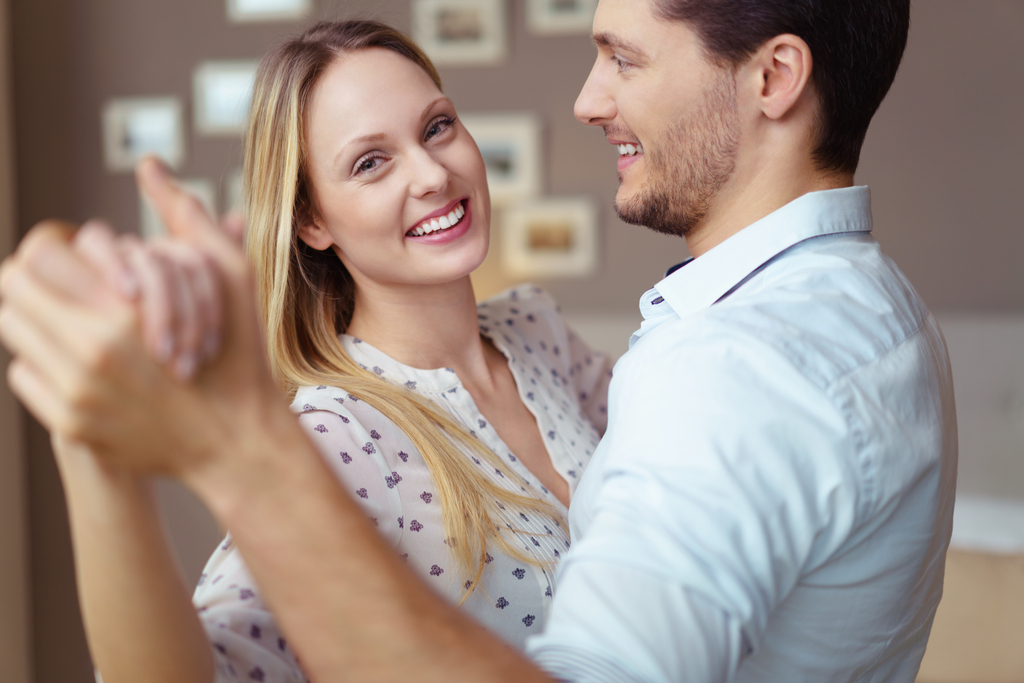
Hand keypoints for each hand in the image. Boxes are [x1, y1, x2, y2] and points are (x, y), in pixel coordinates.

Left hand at [0, 158, 277, 479]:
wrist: (238, 442)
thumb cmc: (239, 354)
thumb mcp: (230, 276)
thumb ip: (186, 217)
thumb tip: (149, 165)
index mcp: (125, 311)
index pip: (36, 259)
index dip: (48, 252)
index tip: (70, 259)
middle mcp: (91, 354)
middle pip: (13, 294)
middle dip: (35, 284)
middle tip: (66, 288)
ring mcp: (77, 395)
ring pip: (14, 336)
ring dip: (37, 323)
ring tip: (76, 323)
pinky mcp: (73, 427)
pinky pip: (25, 379)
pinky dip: (45, 366)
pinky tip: (83, 365)